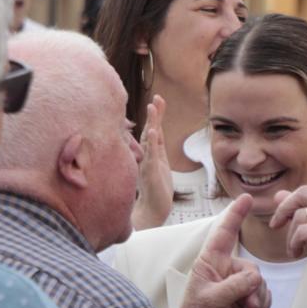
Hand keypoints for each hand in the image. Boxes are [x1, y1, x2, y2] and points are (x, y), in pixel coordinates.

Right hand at [131, 95, 173, 231]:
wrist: (153, 208)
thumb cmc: (156, 188)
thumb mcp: (159, 165)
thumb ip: (156, 150)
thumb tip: (155, 138)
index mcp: (151, 152)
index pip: (154, 130)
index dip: (156, 115)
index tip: (159, 100)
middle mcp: (147, 155)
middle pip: (150, 130)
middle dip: (154, 114)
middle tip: (157, 98)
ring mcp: (147, 162)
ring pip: (149, 139)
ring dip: (151, 123)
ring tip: (153, 108)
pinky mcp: (149, 171)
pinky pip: (150, 154)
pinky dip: (151, 143)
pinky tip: (152, 131)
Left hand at [172, 194, 270, 307]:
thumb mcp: (211, 301)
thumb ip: (233, 287)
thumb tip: (255, 279)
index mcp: (210, 262)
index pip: (224, 233)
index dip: (234, 215)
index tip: (245, 198)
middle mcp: (226, 269)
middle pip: (252, 269)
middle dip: (252, 290)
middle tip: (244, 306)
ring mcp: (238, 283)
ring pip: (261, 284)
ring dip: (257, 301)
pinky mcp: (247, 297)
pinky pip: (265, 296)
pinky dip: (262, 306)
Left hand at [272, 127, 306, 295]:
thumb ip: (303, 210)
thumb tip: (280, 194)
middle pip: (302, 193)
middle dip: (284, 211)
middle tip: (276, 226)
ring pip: (299, 215)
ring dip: (290, 235)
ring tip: (297, 248)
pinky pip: (300, 230)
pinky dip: (295, 244)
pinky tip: (302, 254)